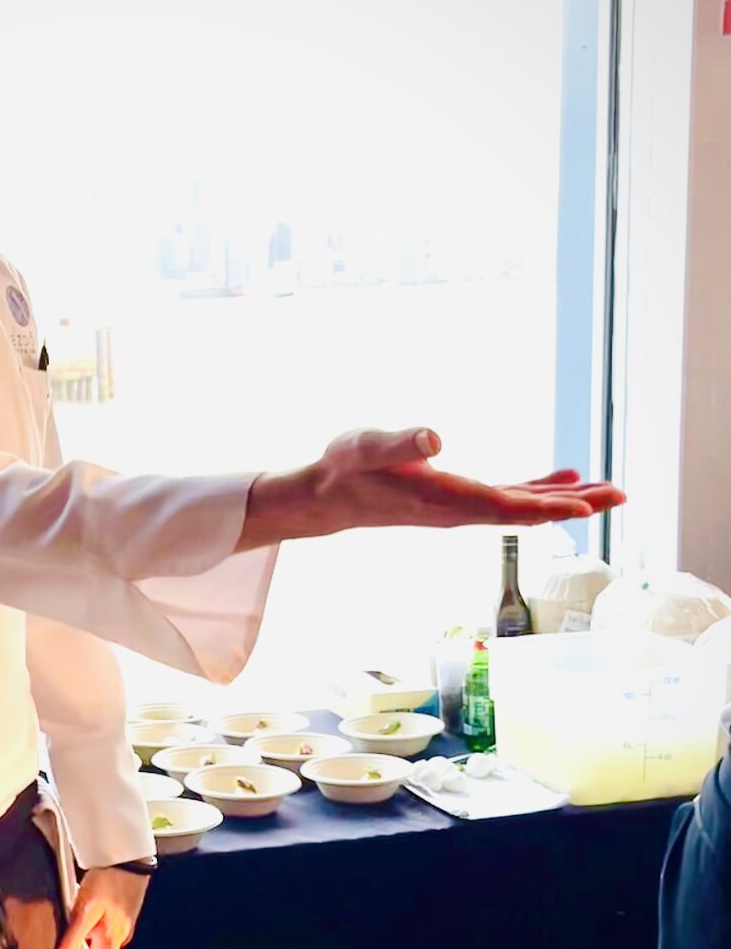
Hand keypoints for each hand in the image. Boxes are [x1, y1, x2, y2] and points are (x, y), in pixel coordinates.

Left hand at [54, 866, 149, 948]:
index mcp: (111, 942)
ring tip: (63, 946)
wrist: (127, 853)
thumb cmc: (107, 881)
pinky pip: (102, 930)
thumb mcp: (85, 909)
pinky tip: (77, 924)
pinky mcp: (119, 912)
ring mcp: (121, 925)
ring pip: (99, 944)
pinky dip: (90, 931)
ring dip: (84, 946)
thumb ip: (74, 939)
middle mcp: (118, 938)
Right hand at [236, 428, 625, 551]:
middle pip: (527, 511)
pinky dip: (540, 489)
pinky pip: (510, 498)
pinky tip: (563, 478)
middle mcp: (460, 509)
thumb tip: (436, 436)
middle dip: (574, 504)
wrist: (328, 495)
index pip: (504, 507)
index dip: (546, 507)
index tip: (585, 506)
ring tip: (607, 490)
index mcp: (444, 498)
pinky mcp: (460, 498)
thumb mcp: (366, 444)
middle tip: (620, 494)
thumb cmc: (345, 467)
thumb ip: (399, 440)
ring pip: (524, 506)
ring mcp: (462, 506)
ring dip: (566, 499)